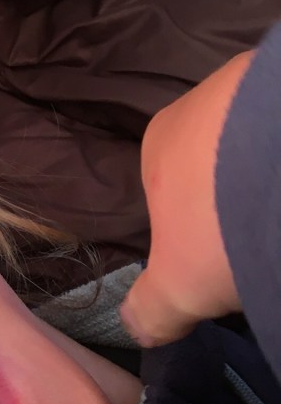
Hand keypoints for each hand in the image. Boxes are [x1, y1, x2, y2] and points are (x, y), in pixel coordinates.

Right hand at [119, 51, 252, 345]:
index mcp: (160, 140)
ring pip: (272, 134)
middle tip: (269, 234)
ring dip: (279, 172)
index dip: (200, 224)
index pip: (175, 187)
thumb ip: (151, 307)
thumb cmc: (221, 217)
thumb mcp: (178, 283)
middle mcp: (206, 97)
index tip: (229, 254)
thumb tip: (138, 327)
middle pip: (226, 158)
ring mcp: (261, 76)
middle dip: (245, 193)